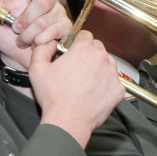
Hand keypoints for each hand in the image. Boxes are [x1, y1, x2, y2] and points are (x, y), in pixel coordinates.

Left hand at [0, 0, 71, 70]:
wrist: (15, 58)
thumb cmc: (6, 36)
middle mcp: (47, 3)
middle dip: (28, 17)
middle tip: (17, 27)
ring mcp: (58, 15)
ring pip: (47, 17)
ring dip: (31, 32)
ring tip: (24, 39)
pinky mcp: (65, 29)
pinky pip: (56, 29)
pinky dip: (41, 38)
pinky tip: (36, 43)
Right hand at [31, 30, 124, 147]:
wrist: (68, 120)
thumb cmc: (54, 96)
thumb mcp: (37, 69)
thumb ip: (42, 49)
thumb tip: (49, 43)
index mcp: (83, 50)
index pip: (85, 35)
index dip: (78, 41)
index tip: (74, 50)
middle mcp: (101, 58)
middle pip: (98, 48)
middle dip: (89, 54)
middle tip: (78, 68)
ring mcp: (112, 74)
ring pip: (108, 63)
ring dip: (99, 68)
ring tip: (86, 81)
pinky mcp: (119, 88)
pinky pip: (114, 81)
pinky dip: (107, 85)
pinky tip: (94, 92)